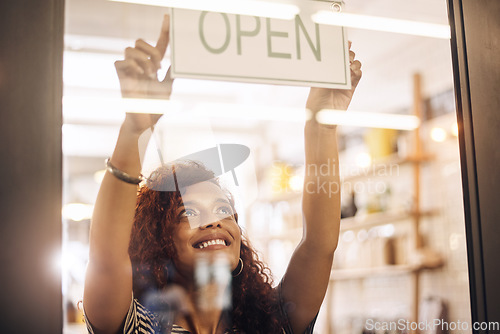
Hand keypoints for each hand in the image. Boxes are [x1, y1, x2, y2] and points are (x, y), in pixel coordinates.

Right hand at [115, 15, 172, 133]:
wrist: (145, 123)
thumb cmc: (154, 107)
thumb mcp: (167, 88)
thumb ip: (170, 74)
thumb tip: (177, 62)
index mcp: (153, 66)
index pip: (158, 44)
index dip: (164, 30)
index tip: (168, 17)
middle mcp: (139, 65)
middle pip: (138, 41)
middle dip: (151, 50)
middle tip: (158, 67)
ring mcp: (129, 70)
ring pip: (129, 49)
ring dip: (143, 60)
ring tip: (149, 74)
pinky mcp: (121, 78)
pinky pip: (120, 61)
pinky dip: (132, 66)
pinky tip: (140, 76)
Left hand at [306, 42, 361, 113]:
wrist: (322, 120)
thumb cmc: (315, 102)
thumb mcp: (319, 85)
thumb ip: (328, 73)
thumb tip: (336, 59)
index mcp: (325, 71)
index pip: (334, 56)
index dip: (341, 48)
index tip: (346, 42)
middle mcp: (335, 75)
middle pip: (347, 58)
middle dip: (349, 55)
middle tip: (348, 57)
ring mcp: (344, 81)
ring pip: (354, 66)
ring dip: (354, 64)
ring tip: (350, 68)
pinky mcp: (350, 89)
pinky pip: (358, 76)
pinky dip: (358, 72)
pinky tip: (354, 74)